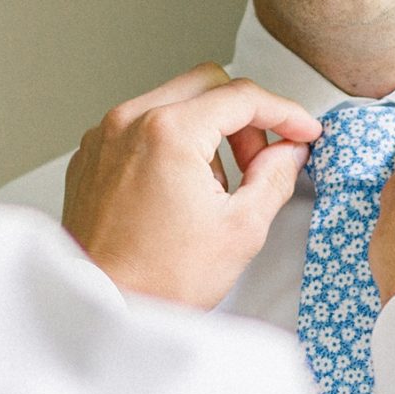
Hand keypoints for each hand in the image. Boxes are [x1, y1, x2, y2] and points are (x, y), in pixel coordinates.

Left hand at [62, 63, 322, 308]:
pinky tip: (182, 189)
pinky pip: (141, 126)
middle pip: (207, 84)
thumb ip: (274, 177)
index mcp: (168, 131)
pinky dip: (171, 143)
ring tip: (216, 187)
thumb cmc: (159, 280)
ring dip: (207, 129)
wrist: (103, 309)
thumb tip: (289, 151)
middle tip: (260, 158)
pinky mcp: (91, 156)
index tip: (303, 131)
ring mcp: (104, 137)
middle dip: (243, 116)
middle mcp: (129, 122)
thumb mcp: (241, 229)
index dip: (285, 112)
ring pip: (173, 102)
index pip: (242, 97)